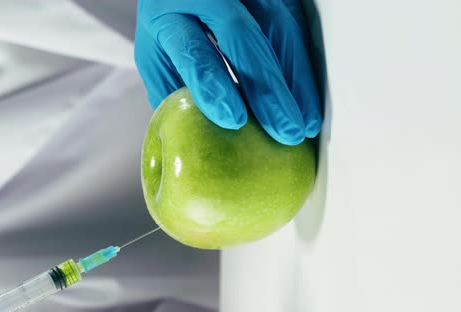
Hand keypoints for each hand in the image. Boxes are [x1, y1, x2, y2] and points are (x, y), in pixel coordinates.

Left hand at [135, 0, 321, 144]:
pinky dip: (305, 63)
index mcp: (167, 14)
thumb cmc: (170, 28)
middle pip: (242, 36)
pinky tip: (310, 96)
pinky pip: (296, 23)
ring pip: (278, 26)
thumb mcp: (157, 59)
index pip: (193, 49)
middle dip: (269, 88)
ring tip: (307, 122)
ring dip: (297, 78)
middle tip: (286, 131)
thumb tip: (201, 140)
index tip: (235, 121)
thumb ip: (174, 93)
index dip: (214, 84)